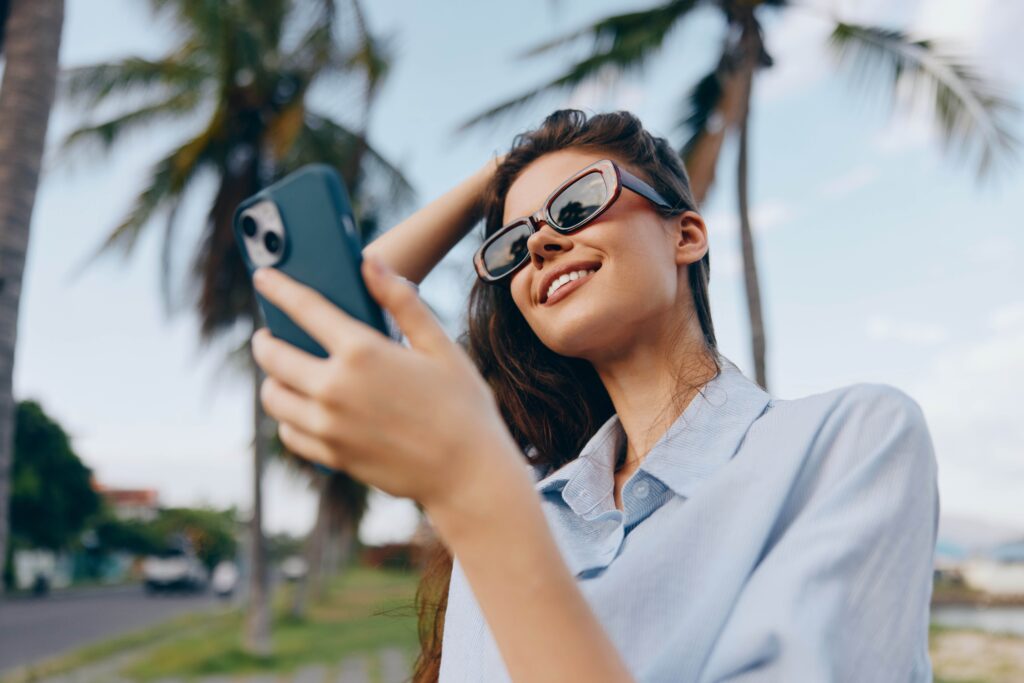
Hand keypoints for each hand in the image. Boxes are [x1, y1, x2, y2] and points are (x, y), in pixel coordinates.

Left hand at [250, 255, 517, 509]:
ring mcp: (329, 426)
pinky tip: (302, 409)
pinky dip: (288, 417)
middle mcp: (336, 388)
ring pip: (273, 398)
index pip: (303, 308)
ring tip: (285, 373)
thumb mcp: (439, 345)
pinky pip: (290, 432)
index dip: (278, 287)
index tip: (263, 277)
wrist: (469, 474)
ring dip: (272, 380)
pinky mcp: (332, 457)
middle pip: (274, 356)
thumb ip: (401, 301)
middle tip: (268, 334)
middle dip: (265, 340)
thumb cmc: (462, 405)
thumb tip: (370, 261)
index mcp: (363, 352)